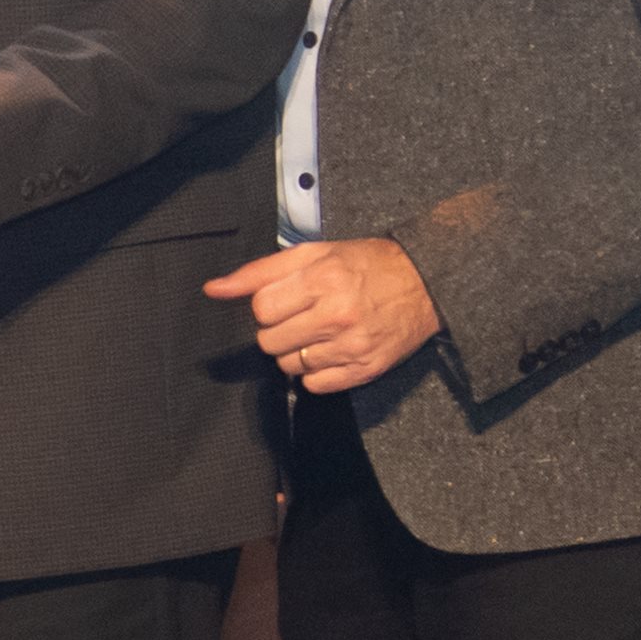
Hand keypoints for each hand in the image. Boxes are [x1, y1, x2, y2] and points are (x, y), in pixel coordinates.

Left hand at [204, 236, 439, 393]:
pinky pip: (314, 386)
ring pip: (289, 366)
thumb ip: (260, 272)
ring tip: (319, 332)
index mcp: (322, 278)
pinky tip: (331, 350)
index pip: (261, 309)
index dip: (268, 306)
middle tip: (303, 316)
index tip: (288, 299)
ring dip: (296, 352)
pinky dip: (316, 372)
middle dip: (279, 330)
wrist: (426, 282)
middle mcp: (337, 314)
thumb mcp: (313, 253)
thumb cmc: (365, 264)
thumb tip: (213, 290)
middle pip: (269, 342)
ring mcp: (352, 346)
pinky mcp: (364, 370)